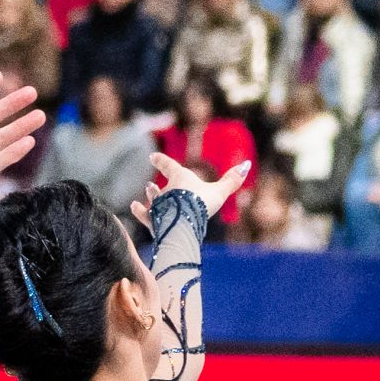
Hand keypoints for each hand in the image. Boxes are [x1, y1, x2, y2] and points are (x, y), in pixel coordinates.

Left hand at [130, 149, 251, 227]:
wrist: (184, 224)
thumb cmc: (201, 205)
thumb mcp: (219, 192)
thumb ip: (231, 181)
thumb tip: (245, 166)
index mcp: (180, 179)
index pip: (169, 166)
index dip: (161, 160)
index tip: (152, 156)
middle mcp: (166, 191)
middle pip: (162, 187)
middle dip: (158, 186)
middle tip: (150, 184)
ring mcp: (158, 206)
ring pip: (153, 200)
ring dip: (151, 195)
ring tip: (147, 190)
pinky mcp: (153, 221)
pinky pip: (145, 214)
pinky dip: (139, 211)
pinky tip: (134, 206)